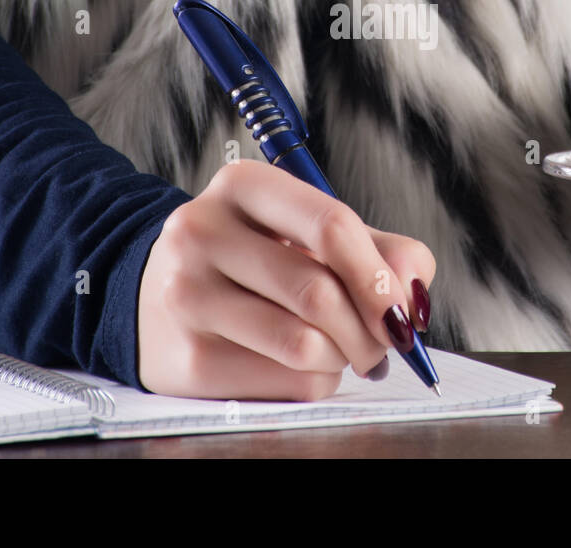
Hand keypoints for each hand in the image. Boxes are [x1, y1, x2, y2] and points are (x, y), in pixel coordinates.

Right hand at [137, 159, 435, 400]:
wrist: (158, 294)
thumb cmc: (253, 259)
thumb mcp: (308, 231)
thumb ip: (378, 248)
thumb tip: (412, 294)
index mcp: (242, 186)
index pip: (330, 225)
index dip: (378, 276)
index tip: (402, 310)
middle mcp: (202, 232)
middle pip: (319, 293)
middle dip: (369, 329)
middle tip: (384, 342)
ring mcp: (187, 296)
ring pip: (304, 345)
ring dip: (343, 357)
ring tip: (342, 350)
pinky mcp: (185, 359)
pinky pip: (283, 383)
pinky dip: (314, 381)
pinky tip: (302, 365)